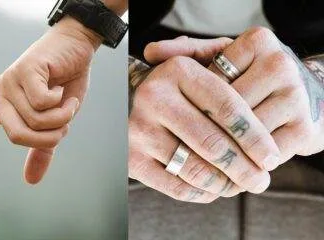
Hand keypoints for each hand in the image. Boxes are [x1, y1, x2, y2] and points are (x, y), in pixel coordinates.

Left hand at [0, 17, 99, 183]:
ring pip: (34, 120)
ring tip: (66, 102)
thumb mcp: (54, 121)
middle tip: (64, 124)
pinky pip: (42, 103)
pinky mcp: (23, 71)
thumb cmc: (64, 82)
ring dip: (60, 117)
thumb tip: (31, 181)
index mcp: (0, 108)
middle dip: (48, 136)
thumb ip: (41, 148)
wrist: (76, 47)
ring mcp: (8, 82)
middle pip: (17, 136)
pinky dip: (61, 102)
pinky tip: (62, 88)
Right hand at [128, 48, 281, 201]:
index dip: (255, 137)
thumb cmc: (176, 87)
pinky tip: (214, 189)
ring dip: (225, 184)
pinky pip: (176, 186)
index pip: (228, 109)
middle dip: (244, 168)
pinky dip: (201, 193)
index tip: (271, 157)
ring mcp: (139, 129)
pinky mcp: (131, 158)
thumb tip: (265, 128)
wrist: (122, 98)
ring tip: (240, 186)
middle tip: (261, 180)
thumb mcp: (199, 65)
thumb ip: (232, 81)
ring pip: (196, 169)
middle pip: (213, 143)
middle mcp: (154, 97)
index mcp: (178, 71)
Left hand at [144, 27, 323, 167]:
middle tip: (172, 149)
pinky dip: (241, 169)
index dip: (189, 104)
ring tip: (190, 166)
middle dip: (199, 132)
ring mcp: (295, 97)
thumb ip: (186, 54)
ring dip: (219, 157)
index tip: (169, 121)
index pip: (209, 80)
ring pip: (242, 136)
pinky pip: (261, 156)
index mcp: (257, 42)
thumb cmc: (249, 79)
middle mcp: (279, 66)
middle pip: (225, 111)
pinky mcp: (303, 129)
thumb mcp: (222, 60)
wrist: (305, 98)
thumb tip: (150, 52)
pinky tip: (223, 178)